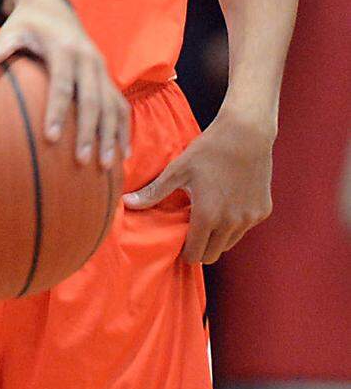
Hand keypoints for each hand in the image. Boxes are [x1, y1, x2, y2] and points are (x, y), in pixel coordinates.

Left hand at [0, 0, 129, 167]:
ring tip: (105, 166)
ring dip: (111, 136)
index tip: (52, 138)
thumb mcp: (11, 31)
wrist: (52, 9)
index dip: (58, 112)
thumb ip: (0, 47)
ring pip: (112, 105)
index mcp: (64, 50)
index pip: (62, 85)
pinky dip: (122, 129)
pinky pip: (120, 104)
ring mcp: (101, 68)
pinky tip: (121, 155)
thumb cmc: (26, 25)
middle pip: (92, 100)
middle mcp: (88, 59)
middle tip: (83, 161)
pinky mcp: (106, 76)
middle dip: (90, 131)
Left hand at [123, 110, 272, 263]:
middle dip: (200, 248)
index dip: (185, 252)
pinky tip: (227, 203)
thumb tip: (125, 203)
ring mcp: (250, 218)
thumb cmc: (207, 150)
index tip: (179, 243)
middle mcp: (232, 223)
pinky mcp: (263, 211)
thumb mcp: (177, 170)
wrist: (246, 133)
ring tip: (207, 217)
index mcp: (208, 216)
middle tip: (191, 232)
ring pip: (230, 243)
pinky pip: (245, 227)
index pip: (195, 254)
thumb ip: (154, 192)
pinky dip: (235, 223)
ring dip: (218, 237)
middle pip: (213, 254)